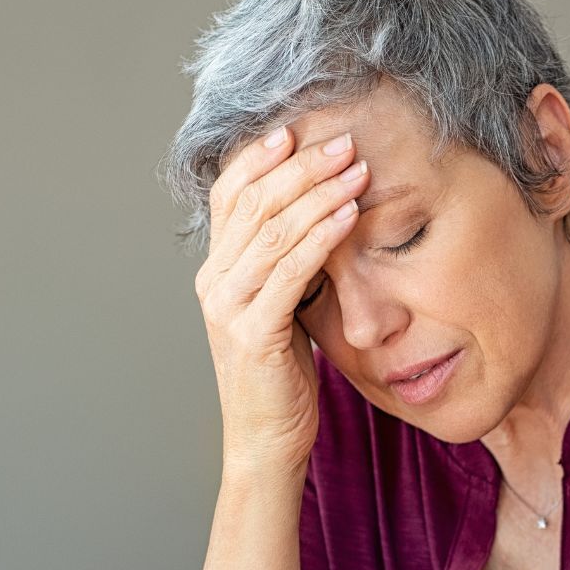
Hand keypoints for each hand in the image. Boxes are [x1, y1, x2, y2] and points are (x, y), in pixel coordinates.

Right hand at [194, 122, 372, 474]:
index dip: (261, 159)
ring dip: (317, 194)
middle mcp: (214, 281)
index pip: (230, 196)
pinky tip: (349, 216)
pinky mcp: (253, 332)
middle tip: (345, 141)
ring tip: (356, 169)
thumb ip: (289, 265)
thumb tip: (321, 217)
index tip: (298, 128)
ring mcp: (229, 306)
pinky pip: (290, 272)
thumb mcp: (285, 307)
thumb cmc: (284, 375)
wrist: (267, 440)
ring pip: (271, 232)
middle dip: (301, 167)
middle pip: (253, 204)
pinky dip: (321, 238)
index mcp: (217, 270)